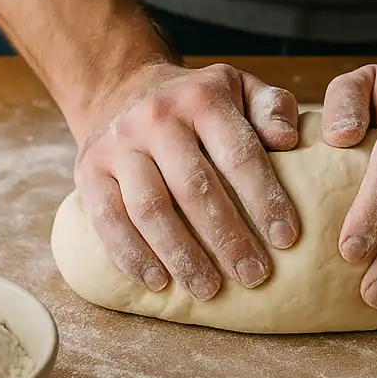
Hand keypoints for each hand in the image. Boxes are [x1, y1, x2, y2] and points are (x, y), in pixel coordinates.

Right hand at [74, 62, 300, 299]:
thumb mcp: (239, 87)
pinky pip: (108, 220)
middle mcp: (156, 118)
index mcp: (202, 98)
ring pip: (150, 209)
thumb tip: (287, 140)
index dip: (265, 199)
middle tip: (254, 275)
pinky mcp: (89, 170)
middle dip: (228, 238)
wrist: (123, 88)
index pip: (239, 154)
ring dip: (181, 255)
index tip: (286, 238)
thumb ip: (272, 107)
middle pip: (195, 187)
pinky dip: (132, 256)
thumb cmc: (196, 101)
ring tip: (209, 289)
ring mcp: (118, 145)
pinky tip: (158, 282)